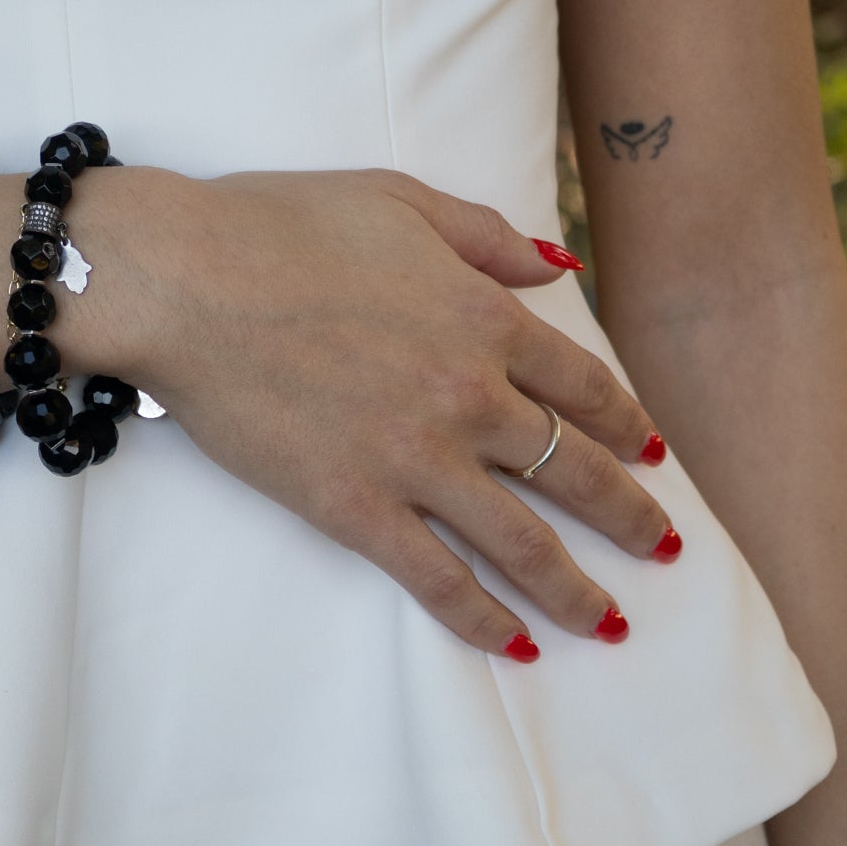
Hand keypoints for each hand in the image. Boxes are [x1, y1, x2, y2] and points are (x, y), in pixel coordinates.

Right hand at [110, 164, 676, 656]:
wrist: (186, 280)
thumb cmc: (280, 226)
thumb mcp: (399, 199)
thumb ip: (487, 237)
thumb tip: (556, 266)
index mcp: (484, 320)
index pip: (583, 386)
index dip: (626, 423)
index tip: (652, 452)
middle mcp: (468, 397)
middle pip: (573, 470)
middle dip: (626, 514)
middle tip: (660, 546)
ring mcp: (415, 459)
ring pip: (521, 541)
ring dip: (576, 587)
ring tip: (612, 622)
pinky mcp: (355, 508)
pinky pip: (438, 578)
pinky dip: (484, 619)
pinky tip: (517, 646)